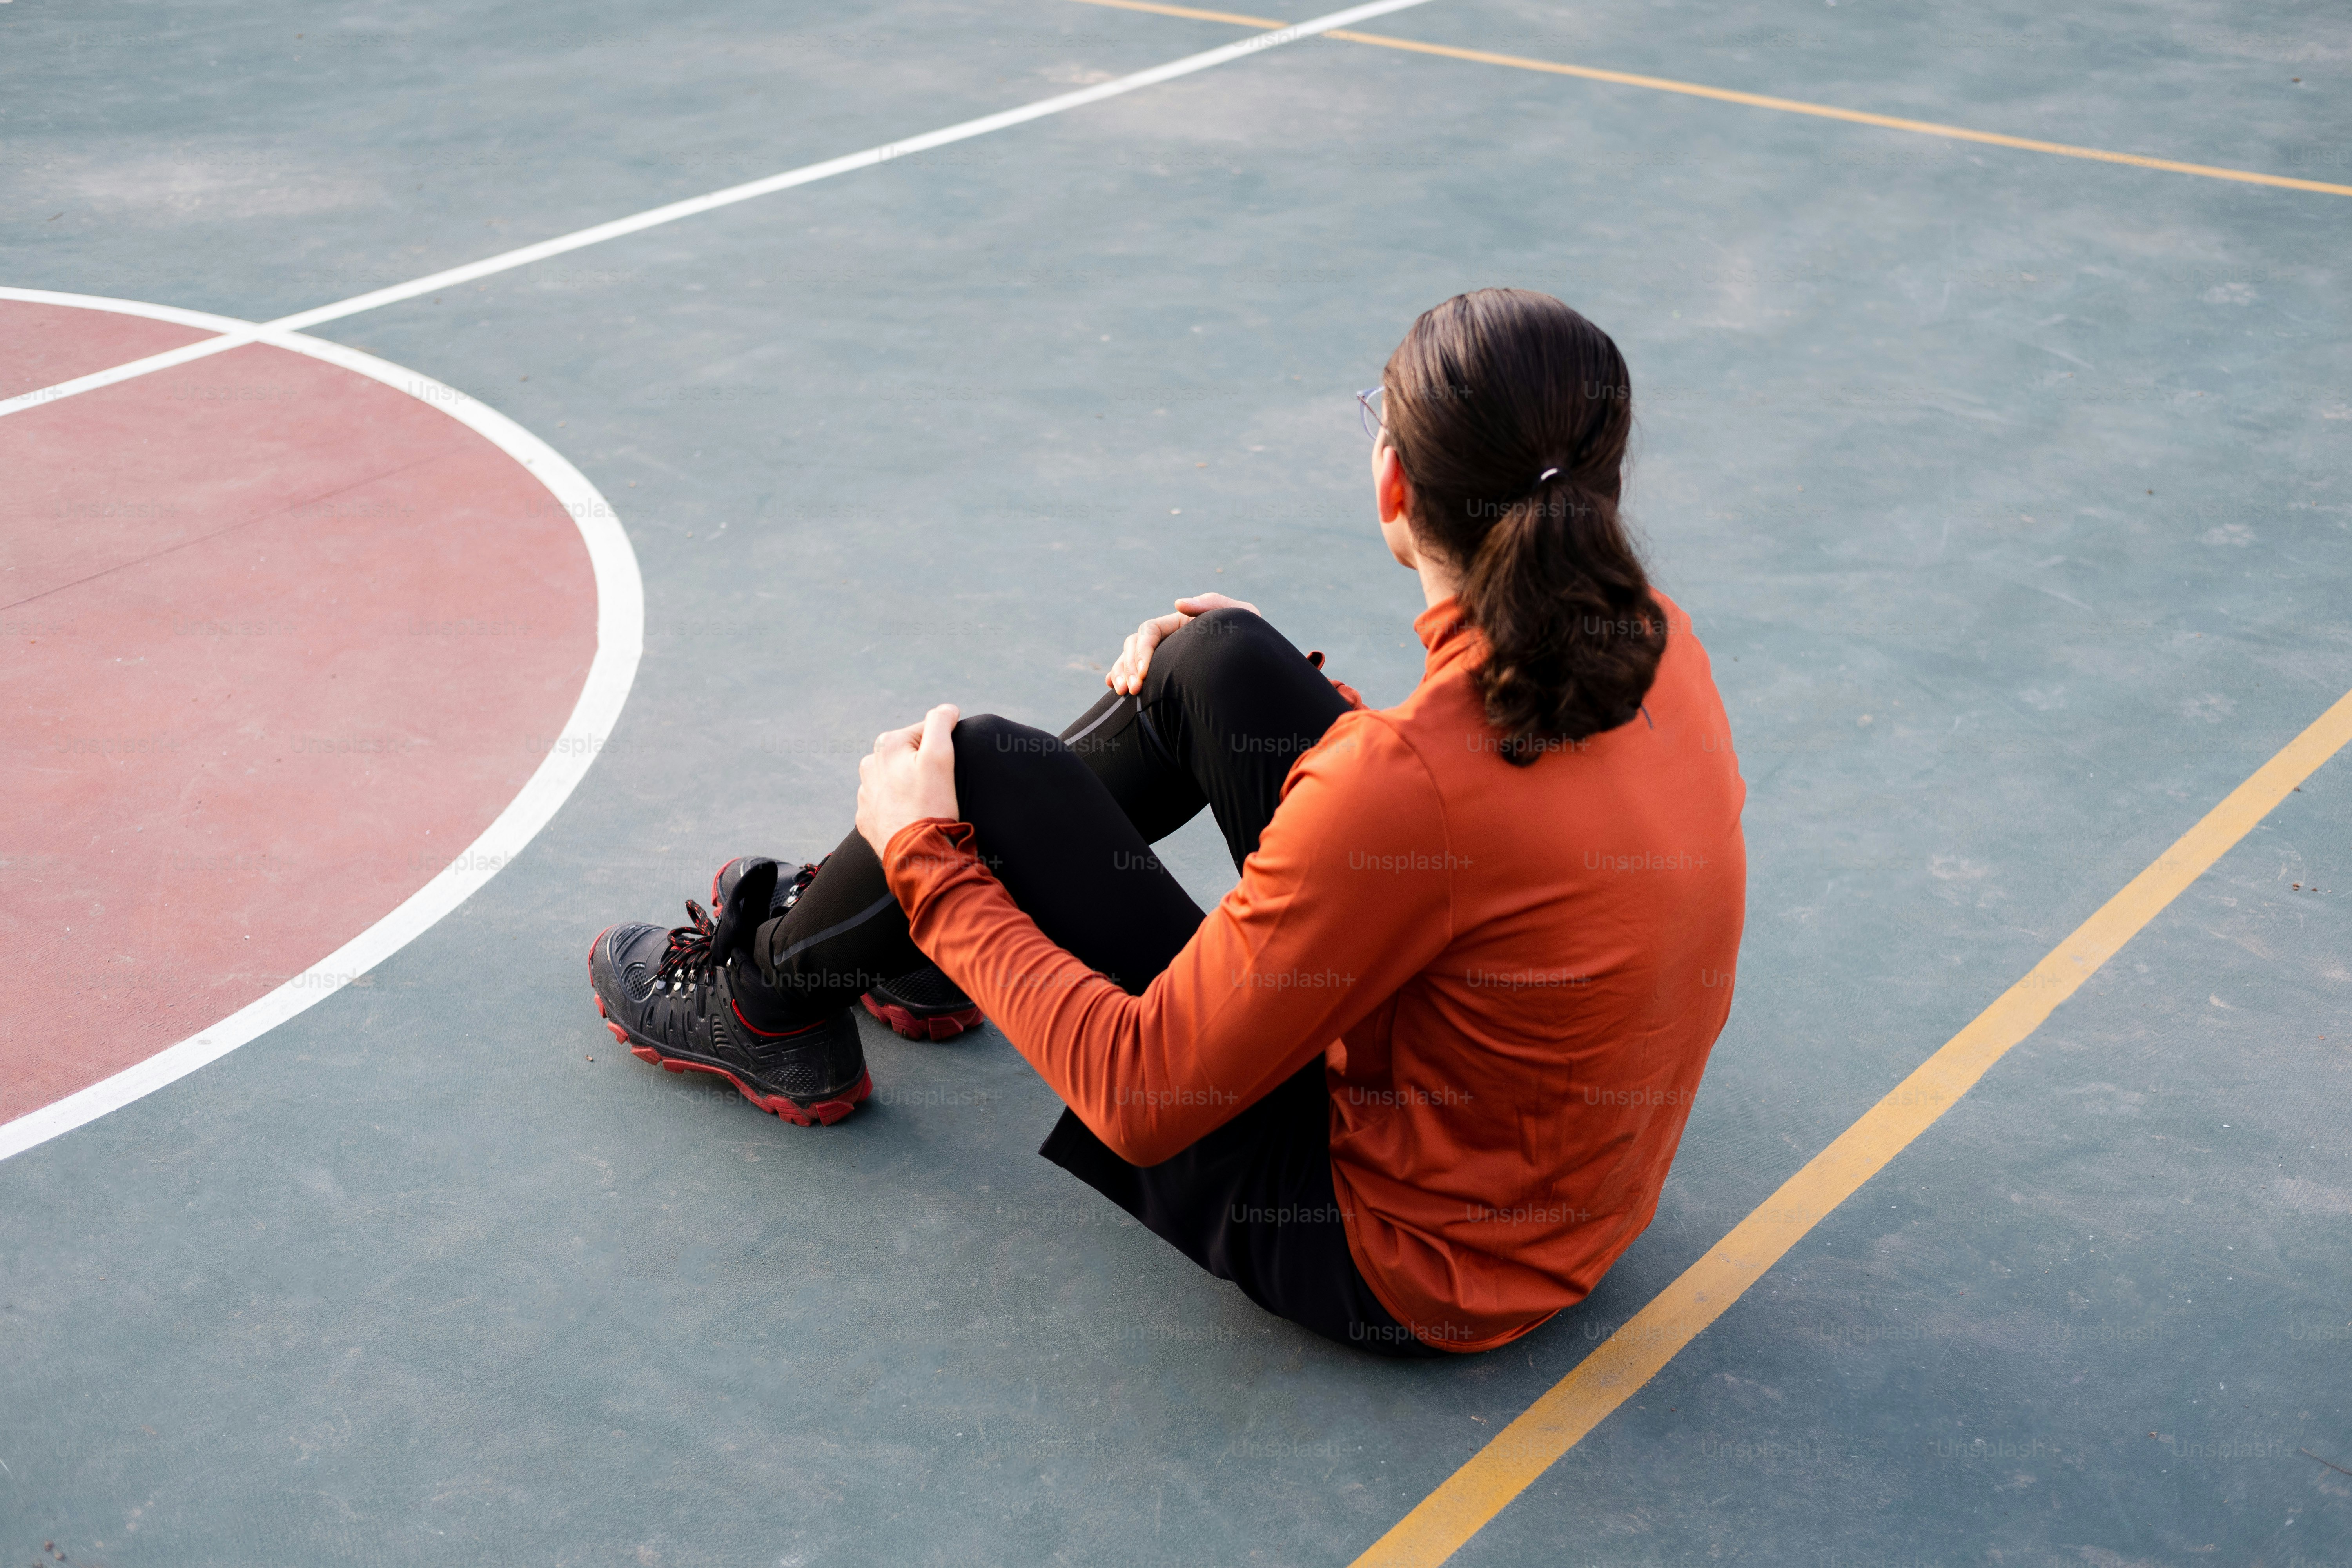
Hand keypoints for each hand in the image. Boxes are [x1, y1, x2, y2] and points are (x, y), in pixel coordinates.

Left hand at [856, 704, 960, 858]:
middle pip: (908, 755)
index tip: (948, 769)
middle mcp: (869, 765)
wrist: (916, 855)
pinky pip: (887, 803)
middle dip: (924, 766)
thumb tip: (946, 709)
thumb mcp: (941, 756)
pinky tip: (912, 816)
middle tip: (939, 787)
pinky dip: (900, 806)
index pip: (924, 732)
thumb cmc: (931, 805)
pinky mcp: (866, 817)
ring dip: (910, 785)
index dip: (942, 748)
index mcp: (885, 745)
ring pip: (896, 779)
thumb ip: (941, 723)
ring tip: (925, 803)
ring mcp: (866, 794)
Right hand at [1105, 593, 1260, 694]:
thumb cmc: (1252, 637)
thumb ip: (1212, 603)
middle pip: (1134, 645)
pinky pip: (1136, 673)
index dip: (1142, 650)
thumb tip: (1178, 603)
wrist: (1261, 664)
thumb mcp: (1241, 615)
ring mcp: (1166, 656)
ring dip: (1121, 673)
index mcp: (1181, 622)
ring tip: (1122, 692)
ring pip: (1130, 659)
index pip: (1150, 630)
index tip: (1143, 674)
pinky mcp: (1166, 674)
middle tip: (1131, 690)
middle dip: (1128, 666)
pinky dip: (1121, 676)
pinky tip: (1115, 688)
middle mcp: (1169, 638)